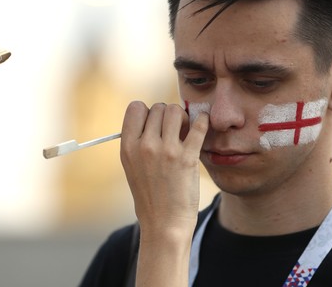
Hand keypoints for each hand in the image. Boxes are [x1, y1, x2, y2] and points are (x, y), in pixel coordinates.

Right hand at [119, 101, 208, 285]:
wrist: (164, 224)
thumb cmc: (149, 195)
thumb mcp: (131, 166)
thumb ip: (138, 141)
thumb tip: (154, 116)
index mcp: (127, 146)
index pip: (135, 107)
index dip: (147, 111)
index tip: (154, 123)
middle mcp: (144, 146)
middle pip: (158, 107)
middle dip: (167, 115)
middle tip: (174, 129)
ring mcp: (166, 151)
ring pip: (175, 111)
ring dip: (183, 117)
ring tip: (186, 130)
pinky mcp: (187, 158)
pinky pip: (198, 126)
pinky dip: (203, 121)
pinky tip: (203, 123)